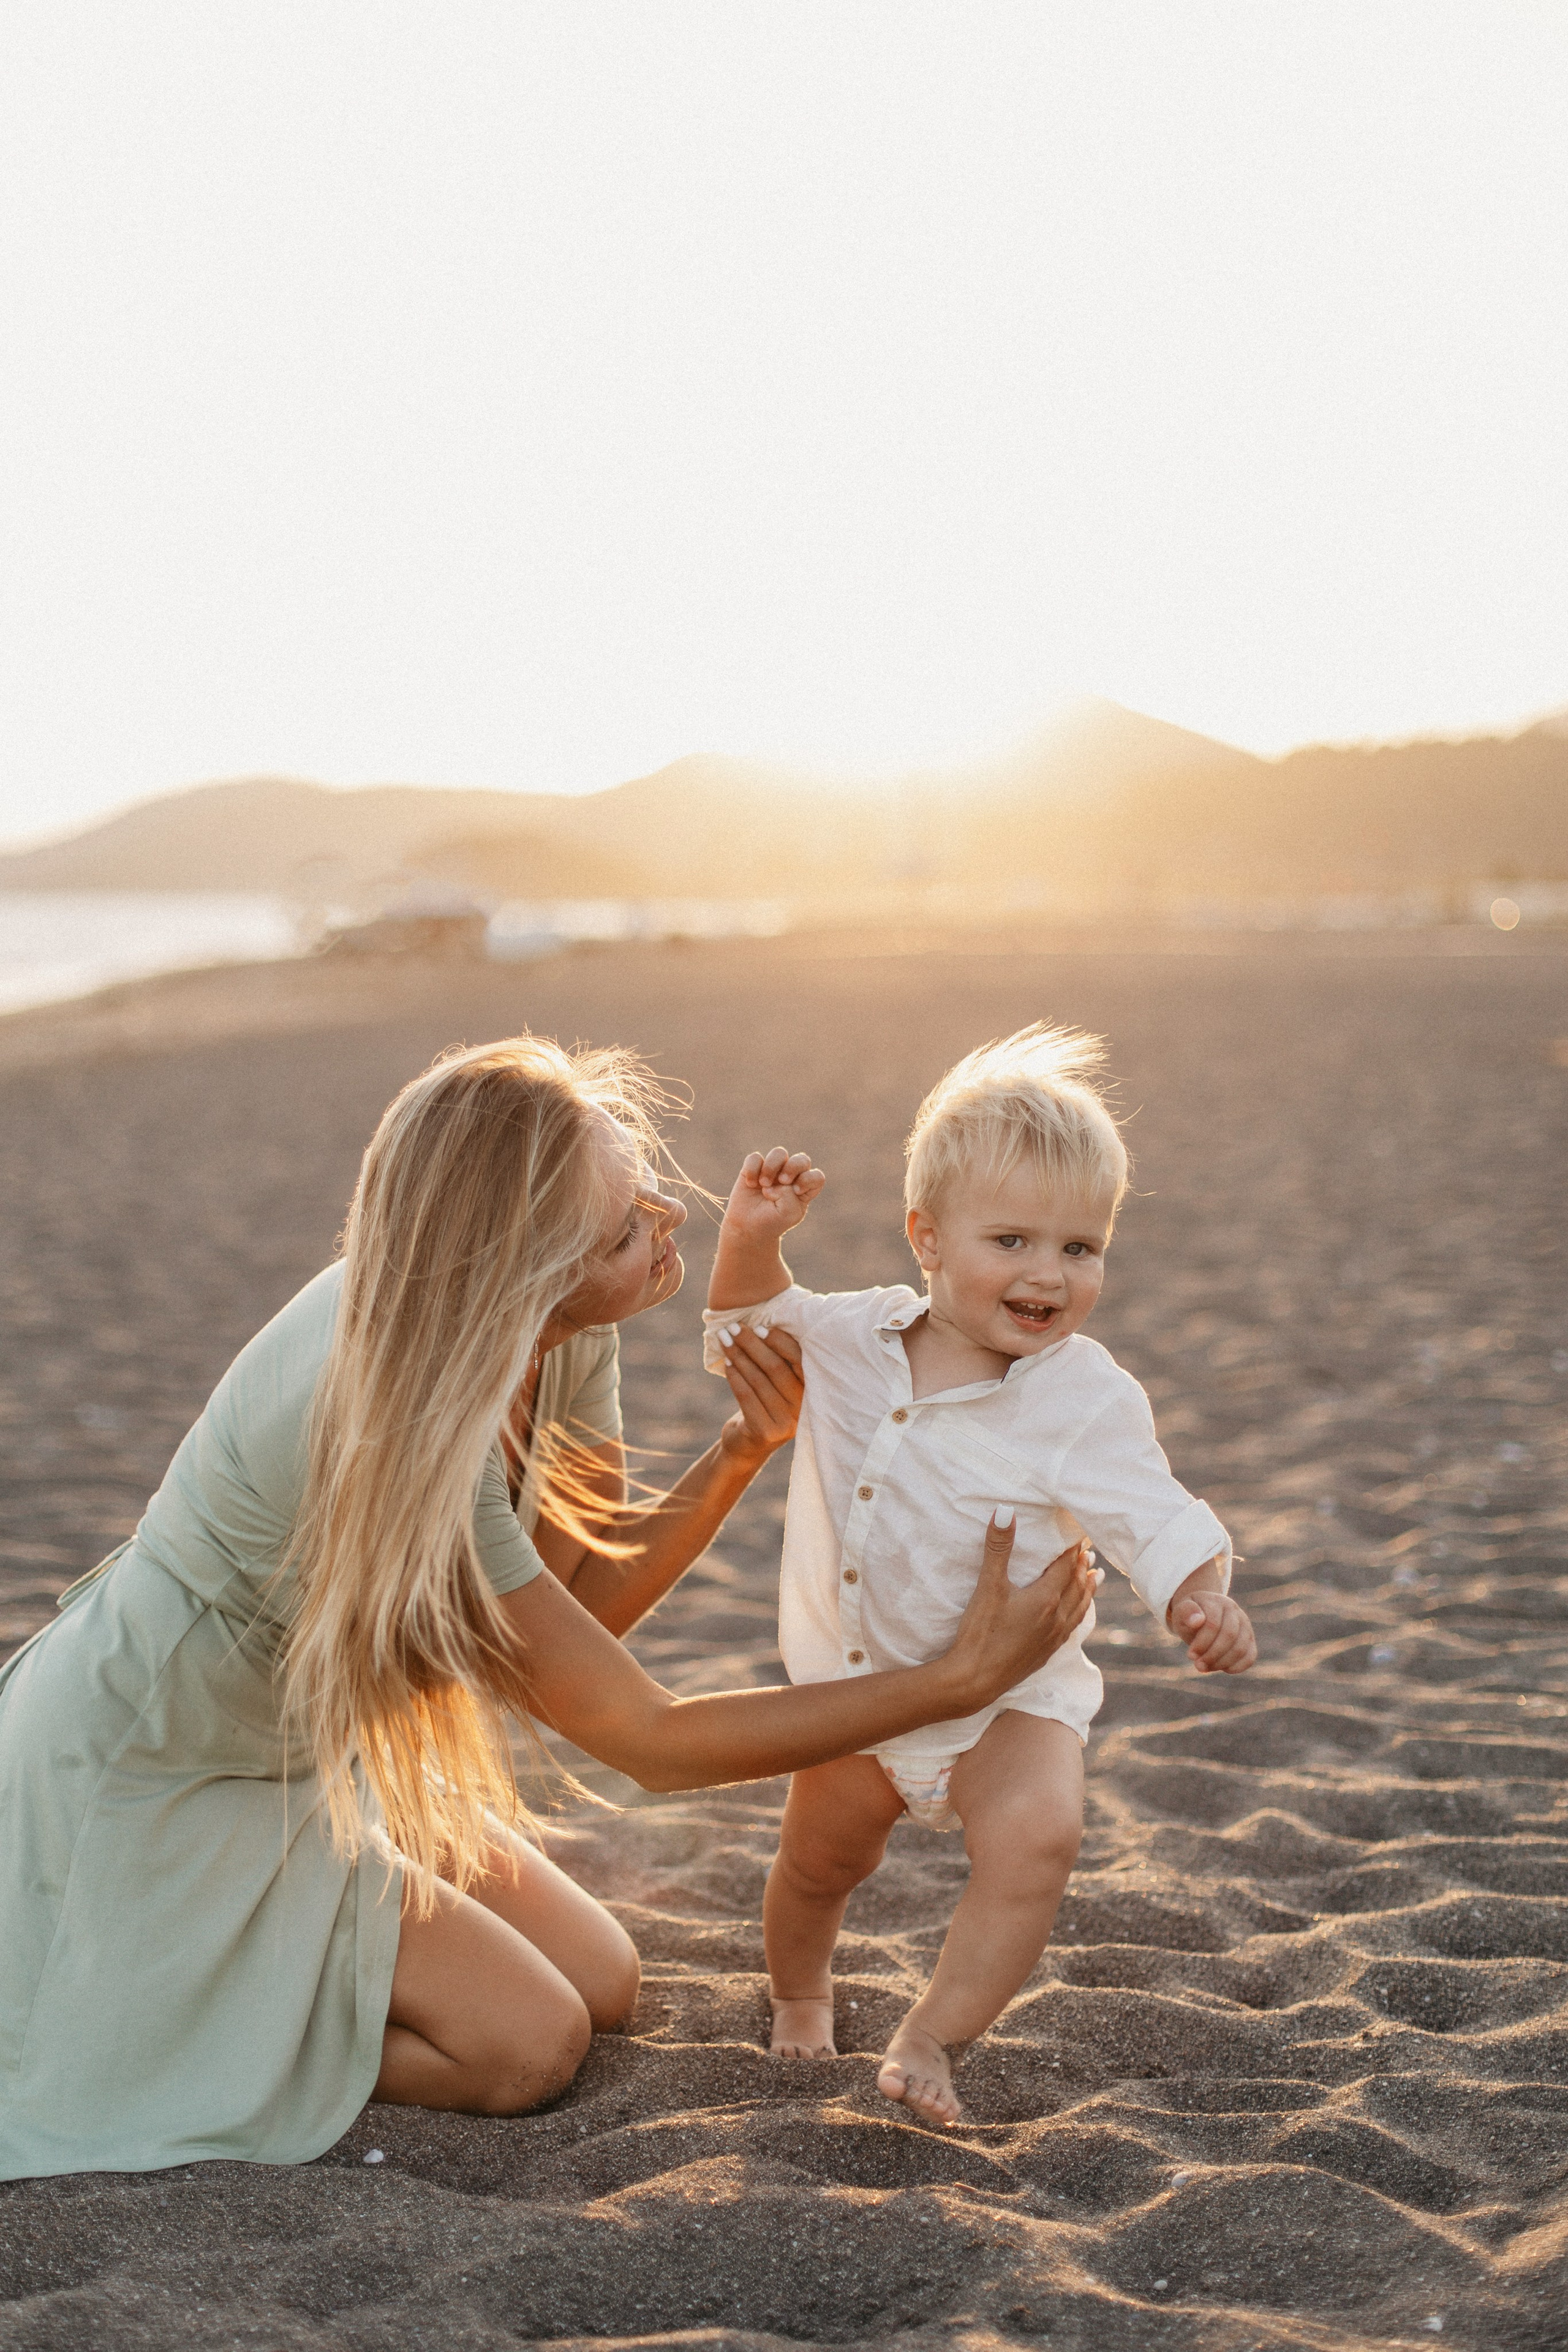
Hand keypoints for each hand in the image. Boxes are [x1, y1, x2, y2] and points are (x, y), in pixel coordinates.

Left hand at [715, 1325, 804, 1466]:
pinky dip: (734, 1376)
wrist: (750, 1446)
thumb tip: (763, 1322)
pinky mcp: (765, 1432)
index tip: (760, 1326)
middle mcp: (802, 1407)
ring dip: (739, 1355)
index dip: (779, 1341)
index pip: (799, 1360)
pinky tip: (726, 1361)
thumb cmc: (765, 1404)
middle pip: (776, 1368)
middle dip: (752, 1344)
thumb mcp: (779, 1384)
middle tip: (734, 1327)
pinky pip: (746, 1396)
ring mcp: (785, 1422)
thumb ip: (780, 1361)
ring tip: (724, 1339)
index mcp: (812, 1391)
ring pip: (758, 1380)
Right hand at [721, 1148, 825, 1243]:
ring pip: (779, 1153)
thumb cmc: (771, 1222)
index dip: (808, 1180)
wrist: (746, 1227)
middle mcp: (791, 1176)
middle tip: (783, 1181)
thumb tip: (777, 1180)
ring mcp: (773, 1170)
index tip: (797, 1191)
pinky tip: (751, 1184)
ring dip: (772, 1166)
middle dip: (793, 1167)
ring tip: (764, 1184)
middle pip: (802, 1159)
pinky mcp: (754, 1167)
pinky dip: (752, 1170)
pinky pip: (755, 1158)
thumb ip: (789, 1196)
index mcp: (804, 1189)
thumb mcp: (787, 1214)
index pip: (816, 1177)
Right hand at [945, 1514, 1100, 1712]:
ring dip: (1087, 1589)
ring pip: (1079, 1608)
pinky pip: (1071, 1627)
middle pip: (1077, 1586)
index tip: (1079, 1532)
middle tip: (1088, 1550)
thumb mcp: (988, 1586)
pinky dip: (1079, 1612)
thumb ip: (998, 1549)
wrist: (975, 1681)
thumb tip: (1005, 1511)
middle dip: (1082, 1566)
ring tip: (1096, 1577)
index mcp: (1045, 1599)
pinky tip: (1075, 1614)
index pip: (1066, 1566)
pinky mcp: (1045, 1654)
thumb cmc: (980, 1633)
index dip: (1073, 1548)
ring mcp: (1053, 1638)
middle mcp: (1056, 1618)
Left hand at [1168, 1589, 1256, 1673]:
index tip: (1190, 1655)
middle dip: (1212, 1654)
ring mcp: (1246, 1626)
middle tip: (1198, 1665)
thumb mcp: (1182, 1611)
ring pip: (1240, 1648)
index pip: (1213, 1624)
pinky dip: (1236, 1667)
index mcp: (1218, 1602)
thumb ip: (1186, 1612)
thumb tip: (1197, 1621)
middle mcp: (1236, 1612)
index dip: (1202, 1643)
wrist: (1201, 1615)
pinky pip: (1250, 1657)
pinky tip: (1221, 1669)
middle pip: (1229, 1636)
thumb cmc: (1190, 1616)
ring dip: (1222, 1663)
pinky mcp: (1250, 1641)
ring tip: (1205, 1668)